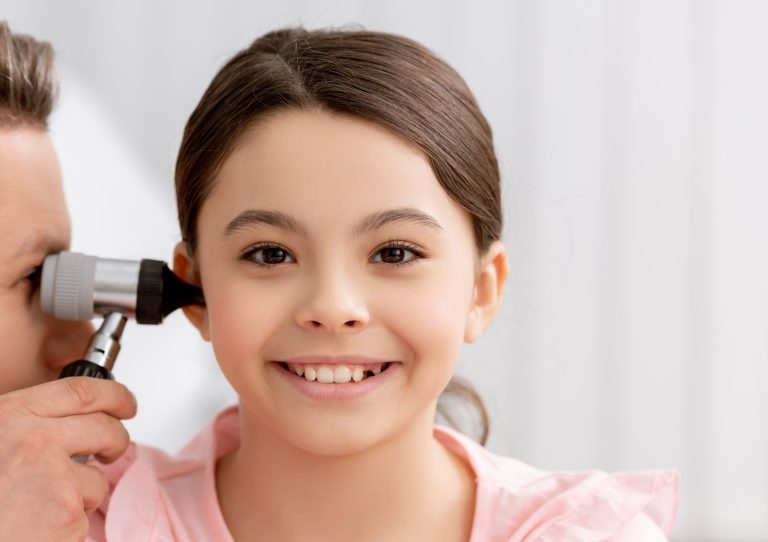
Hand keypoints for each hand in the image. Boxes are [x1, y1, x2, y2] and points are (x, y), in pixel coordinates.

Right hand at [0, 377, 136, 540]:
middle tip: (111, 451)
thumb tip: (65, 421)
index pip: (81, 391)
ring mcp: (55, 480)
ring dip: (82, 494)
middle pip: (106, 428)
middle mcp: (36, 442)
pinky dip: (70, 526)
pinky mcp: (66, 517)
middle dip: (115, 440)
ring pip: (97, 479)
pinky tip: (38, 530)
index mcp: (12, 417)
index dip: (113, 394)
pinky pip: (85, 516)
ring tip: (40, 509)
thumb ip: (22, 427)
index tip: (125, 402)